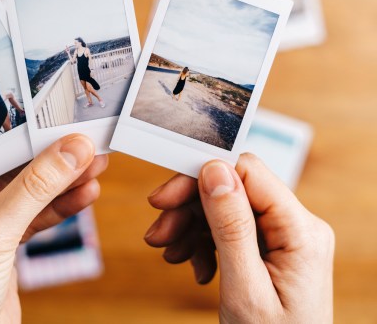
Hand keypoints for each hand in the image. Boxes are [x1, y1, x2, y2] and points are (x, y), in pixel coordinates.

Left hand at [0, 134, 106, 323]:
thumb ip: (34, 189)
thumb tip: (69, 150)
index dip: (18, 133)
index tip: (54, 120)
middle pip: (6, 167)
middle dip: (47, 159)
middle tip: (83, 143)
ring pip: (24, 191)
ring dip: (59, 181)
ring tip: (94, 165)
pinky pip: (32, 215)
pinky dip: (58, 207)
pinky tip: (83, 194)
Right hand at [144, 153, 333, 322]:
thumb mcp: (245, 289)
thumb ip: (231, 228)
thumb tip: (215, 171)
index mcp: (301, 232)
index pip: (247, 173)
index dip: (201, 177)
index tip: (164, 198)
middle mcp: (297, 227)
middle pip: (232, 190)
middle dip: (189, 209)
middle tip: (159, 234)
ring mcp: (285, 239)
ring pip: (225, 210)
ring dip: (191, 228)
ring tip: (171, 254)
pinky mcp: (272, 250)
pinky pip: (230, 230)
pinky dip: (204, 244)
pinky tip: (196, 267)